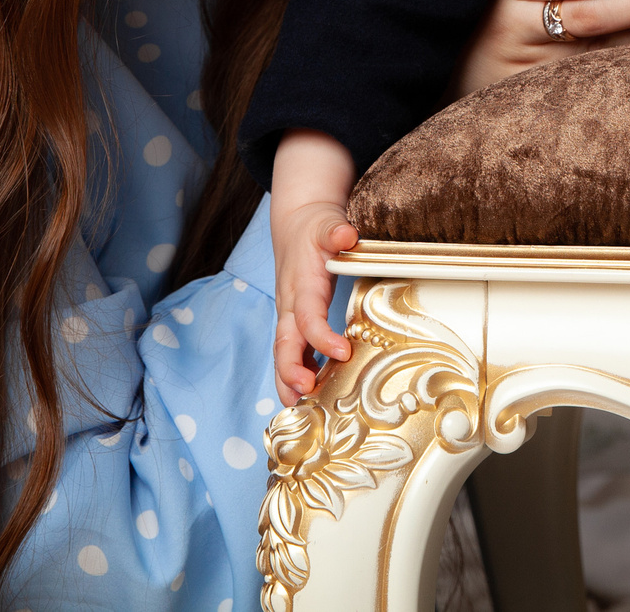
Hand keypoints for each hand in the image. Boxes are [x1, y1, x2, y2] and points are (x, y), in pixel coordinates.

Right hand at [270, 131, 358, 402]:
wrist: (296, 225)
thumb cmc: (314, 227)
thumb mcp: (326, 222)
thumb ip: (335, 230)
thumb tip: (346, 235)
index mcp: (302, 284)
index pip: (307, 316)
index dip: (322, 338)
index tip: (342, 353)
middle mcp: (290, 304)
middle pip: (285, 342)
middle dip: (291, 370)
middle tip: (305, 394)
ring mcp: (289, 315)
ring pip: (283, 352)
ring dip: (287, 380)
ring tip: (297, 407)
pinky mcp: (293, 322)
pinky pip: (290, 351)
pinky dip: (294, 374)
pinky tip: (306, 394)